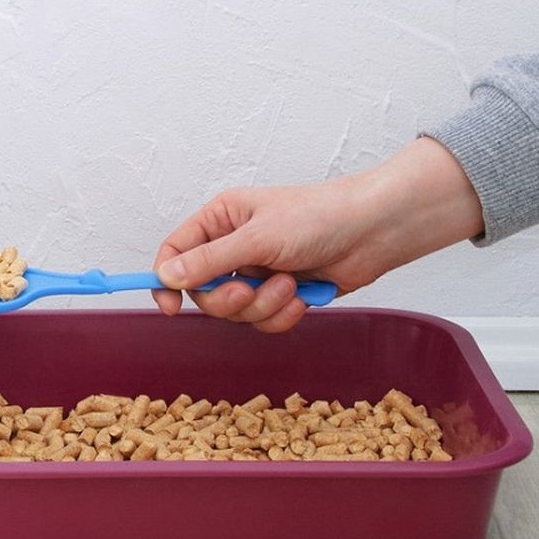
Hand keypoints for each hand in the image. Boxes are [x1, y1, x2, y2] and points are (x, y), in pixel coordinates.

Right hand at [152, 138, 483, 331]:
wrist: (372, 232)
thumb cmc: (318, 217)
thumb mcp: (256, 238)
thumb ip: (209, 262)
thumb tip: (166, 276)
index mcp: (219, 221)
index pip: (176, 253)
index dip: (167, 281)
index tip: (170, 306)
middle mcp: (232, 247)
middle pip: (204, 292)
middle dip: (230, 299)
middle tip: (251, 290)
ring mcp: (256, 273)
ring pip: (235, 312)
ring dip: (263, 306)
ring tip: (290, 286)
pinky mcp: (279, 295)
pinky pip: (263, 321)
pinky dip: (282, 315)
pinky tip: (303, 298)